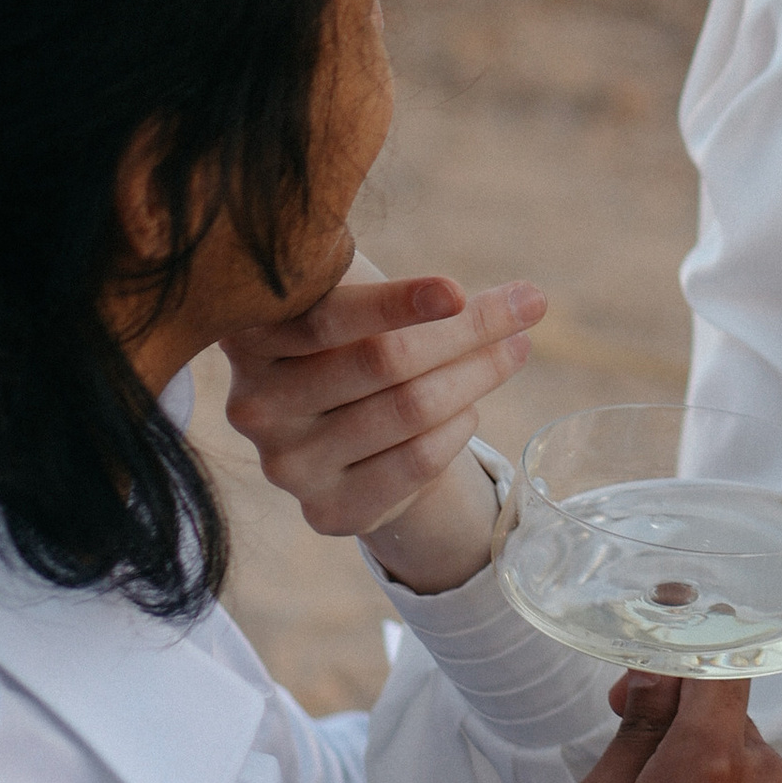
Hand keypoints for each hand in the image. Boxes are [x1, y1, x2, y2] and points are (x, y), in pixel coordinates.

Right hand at [220, 249, 544, 591]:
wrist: (338, 432)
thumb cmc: (348, 336)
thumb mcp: (345, 290)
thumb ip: (378, 272)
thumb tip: (498, 283)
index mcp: (252, 337)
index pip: (328, 318)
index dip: (397, 304)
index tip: (457, 291)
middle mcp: (256, 406)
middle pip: (383, 363)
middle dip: (469, 330)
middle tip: (529, 305)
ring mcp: (287, 465)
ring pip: (410, 409)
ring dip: (479, 373)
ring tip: (517, 346)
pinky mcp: (325, 510)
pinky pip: (417, 462)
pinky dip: (458, 428)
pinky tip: (471, 406)